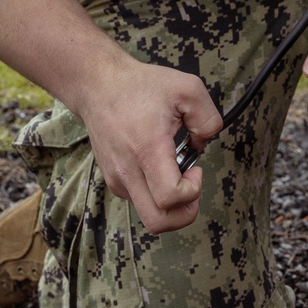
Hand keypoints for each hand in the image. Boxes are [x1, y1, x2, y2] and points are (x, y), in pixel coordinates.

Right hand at [74, 49, 223, 233]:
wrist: (99, 85)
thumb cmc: (141, 86)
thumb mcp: (188, 89)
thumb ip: (208, 118)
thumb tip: (203, 146)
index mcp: (147, 150)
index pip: (170, 197)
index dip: (192, 191)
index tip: (195, 167)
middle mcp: (128, 171)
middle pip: (158, 222)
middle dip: (184, 213)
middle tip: (190, 185)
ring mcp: (117, 178)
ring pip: (148, 215)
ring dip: (170, 204)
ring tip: (175, 171)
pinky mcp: (113, 180)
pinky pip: (138, 201)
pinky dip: (155, 193)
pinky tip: (159, 167)